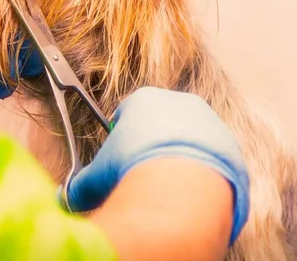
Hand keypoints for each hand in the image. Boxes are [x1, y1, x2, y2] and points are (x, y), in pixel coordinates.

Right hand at [67, 87, 249, 244]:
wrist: (181, 185)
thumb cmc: (133, 170)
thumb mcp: (97, 177)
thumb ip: (82, 183)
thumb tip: (66, 197)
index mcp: (145, 100)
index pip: (129, 109)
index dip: (122, 133)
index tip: (120, 153)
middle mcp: (179, 102)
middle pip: (163, 119)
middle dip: (153, 141)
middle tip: (145, 169)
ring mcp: (208, 121)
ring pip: (191, 136)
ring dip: (181, 154)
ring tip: (170, 183)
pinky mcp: (230, 144)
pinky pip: (214, 157)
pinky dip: (204, 170)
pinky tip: (192, 190)